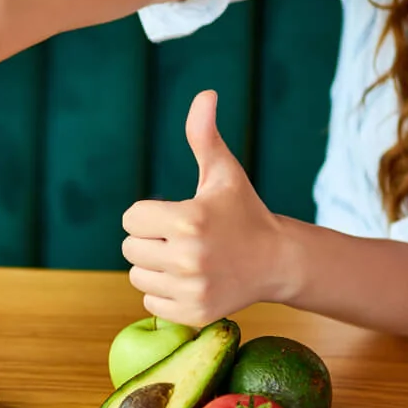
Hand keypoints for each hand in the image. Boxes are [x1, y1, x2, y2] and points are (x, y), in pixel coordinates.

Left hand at [121, 90, 288, 325]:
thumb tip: (205, 94)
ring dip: (154, 268)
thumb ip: (204, 135)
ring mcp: (192, 290)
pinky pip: (150, 303)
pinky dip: (163, 294)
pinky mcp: (194, 314)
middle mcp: (188, 258)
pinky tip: (189, 281)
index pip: (130, 219)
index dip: (148, 214)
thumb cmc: (244, 212)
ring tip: (185, 260)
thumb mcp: (224, 173)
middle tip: (179, 238)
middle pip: (130, 248)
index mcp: (189, 220)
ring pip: (137, 277)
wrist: (278, 261)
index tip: (173, 216)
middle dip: (148, 240)